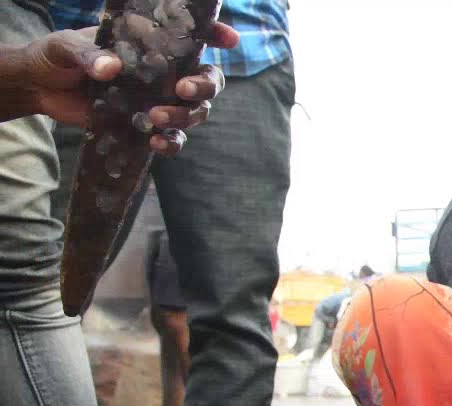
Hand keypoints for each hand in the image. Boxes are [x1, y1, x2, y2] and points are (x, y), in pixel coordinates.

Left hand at [21, 24, 237, 154]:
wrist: (40, 88)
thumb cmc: (56, 56)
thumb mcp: (66, 46)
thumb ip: (88, 54)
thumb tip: (110, 68)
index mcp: (150, 44)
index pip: (192, 37)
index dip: (216, 35)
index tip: (230, 39)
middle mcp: (163, 71)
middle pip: (207, 79)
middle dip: (204, 85)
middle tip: (182, 89)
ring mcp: (158, 99)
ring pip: (196, 111)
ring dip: (184, 116)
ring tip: (154, 116)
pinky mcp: (146, 125)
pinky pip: (173, 137)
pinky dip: (171, 142)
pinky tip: (155, 141)